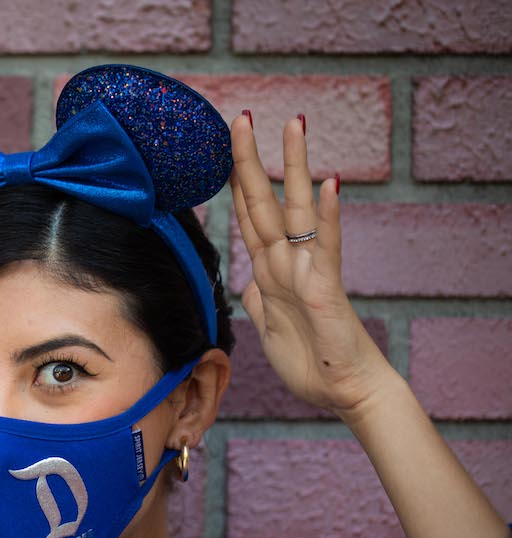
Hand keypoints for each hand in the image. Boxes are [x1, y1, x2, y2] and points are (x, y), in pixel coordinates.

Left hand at [229, 114, 394, 421]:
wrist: (344, 391)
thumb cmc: (311, 361)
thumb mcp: (267, 328)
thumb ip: (255, 299)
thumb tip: (245, 280)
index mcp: (269, 270)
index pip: (246, 217)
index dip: (233, 184)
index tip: (222, 149)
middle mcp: (287, 261)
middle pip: (264, 201)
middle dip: (250, 160)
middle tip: (242, 117)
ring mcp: (307, 269)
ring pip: (297, 208)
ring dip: (295, 165)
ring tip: (293, 123)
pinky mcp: (325, 286)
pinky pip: (326, 245)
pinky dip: (327, 214)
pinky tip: (329, 183)